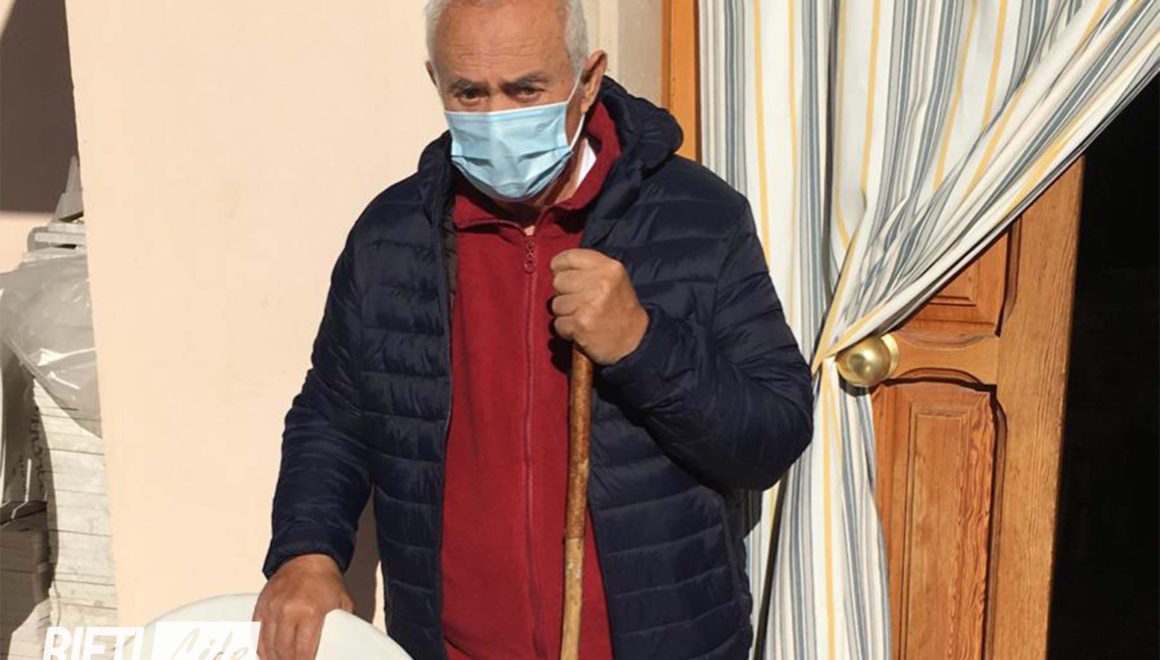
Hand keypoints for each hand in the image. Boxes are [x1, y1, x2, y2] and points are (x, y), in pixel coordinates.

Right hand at [253, 554, 353, 659]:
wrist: (308, 558)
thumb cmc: (325, 580)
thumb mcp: (342, 604)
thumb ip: (340, 626)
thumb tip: (341, 644)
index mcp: (310, 611)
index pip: (303, 650)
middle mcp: (288, 611)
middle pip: (283, 651)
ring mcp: (272, 608)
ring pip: (267, 645)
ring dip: (274, 659)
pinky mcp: (261, 606)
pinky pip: (256, 634)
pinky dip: (261, 648)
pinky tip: (268, 655)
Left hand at [549, 249, 648, 365]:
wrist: (634, 341)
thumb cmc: (618, 309)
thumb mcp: (612, 279)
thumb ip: (587, 269)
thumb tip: (556, 270)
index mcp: (608, 267)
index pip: (568, 258)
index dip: (561, 270)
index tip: (567, 280)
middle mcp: (600, 282)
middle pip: (558, 281)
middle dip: (564, 294)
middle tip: (580, 304)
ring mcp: (591, 303)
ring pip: (556, 304)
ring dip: (565, 314)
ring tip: (583, 317)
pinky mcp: (582, 324)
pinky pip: (558, 324)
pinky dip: (566, 330)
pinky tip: (581, 330)